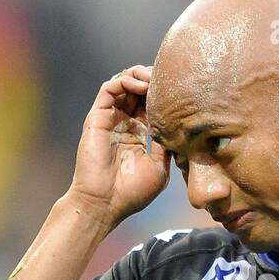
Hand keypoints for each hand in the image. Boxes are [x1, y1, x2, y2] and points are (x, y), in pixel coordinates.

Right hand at [65, 64, 170, 230]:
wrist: (105, 205)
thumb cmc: (131, 193)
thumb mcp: (159, 169)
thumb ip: (167, 146)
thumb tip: (181, 129)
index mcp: (138, 134)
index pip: (151, 104)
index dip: (164, 94)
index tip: (182, 90)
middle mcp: (123, 123)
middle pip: (138, 89)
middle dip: (153, 79)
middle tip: (169, 77)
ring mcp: (109, 119)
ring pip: (123, 83)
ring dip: (140, 74)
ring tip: (155, 77)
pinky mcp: (97, 117)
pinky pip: (109, 88)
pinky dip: (125, 80)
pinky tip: (141, 84)